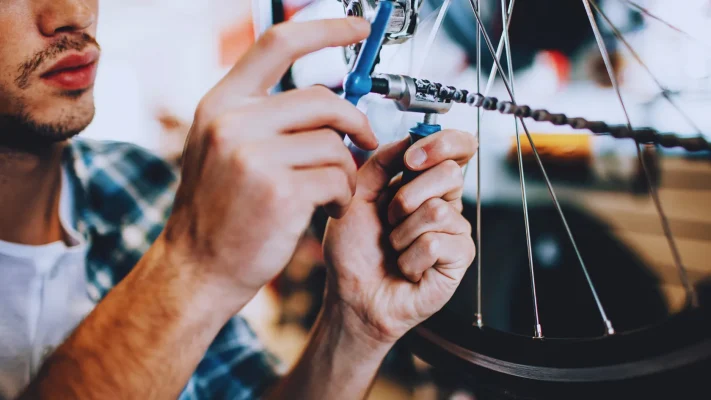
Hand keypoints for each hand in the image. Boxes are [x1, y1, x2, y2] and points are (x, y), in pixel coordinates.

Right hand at [161, 18, 377, 311]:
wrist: (197, 269)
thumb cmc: (219, 212)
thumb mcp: (222, 148)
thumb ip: (263, 116)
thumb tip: (325, 98)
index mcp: (221, 104)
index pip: (279, 43)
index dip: (326, 28)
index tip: (359, 27)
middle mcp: (233, 123)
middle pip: (323, 99)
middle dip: (354, 121)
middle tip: (365, 140)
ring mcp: (254, 157)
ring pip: (335, 144)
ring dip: (346, 170)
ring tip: (332, 191)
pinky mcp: (281, 192)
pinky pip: (339, 178)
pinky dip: (345, 195)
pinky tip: (328, 209)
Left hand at [323, 131, 476, 344]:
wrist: (351, 294)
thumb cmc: (354, 250)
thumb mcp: (357, 195)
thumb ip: (381, 163)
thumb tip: (410, 140)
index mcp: (425, 183)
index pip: (457, 148)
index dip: (443, 143)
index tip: (411, 158)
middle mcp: (445, 203)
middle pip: (450, 173)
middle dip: (406, 196)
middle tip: (389, 219)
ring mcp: (455, 231)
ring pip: (437, 210)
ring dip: (401, 232)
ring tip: (395, 248)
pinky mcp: (458, 258)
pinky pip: (436, 242)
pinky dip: (409, 257)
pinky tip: (406, 267)